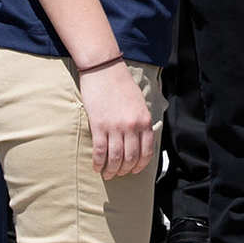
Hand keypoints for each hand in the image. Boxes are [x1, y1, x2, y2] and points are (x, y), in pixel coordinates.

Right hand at [78, 61, 154, 179]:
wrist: (104, 68)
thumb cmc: (121, 84)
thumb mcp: (139, 103)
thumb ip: (141, 121)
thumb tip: (139, 139)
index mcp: (144, 121)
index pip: (146, 152)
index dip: (140, 165)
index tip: (134, 170)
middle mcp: (132, 126)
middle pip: (130, 158)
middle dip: (125, 170)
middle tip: (118, 174)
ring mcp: (115, 127)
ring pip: (116, 158)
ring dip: (112, 170)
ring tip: (107, 174)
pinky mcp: (98, 125)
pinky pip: (100, 151)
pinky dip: (98, 162)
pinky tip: (96, 166)